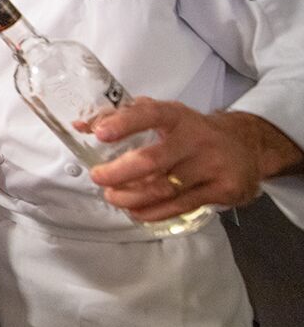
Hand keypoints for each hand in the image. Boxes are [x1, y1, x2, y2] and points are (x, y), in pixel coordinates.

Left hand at [88, 98, 294, 221]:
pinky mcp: (222, 189)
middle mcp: (196, 139)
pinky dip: (152, 212)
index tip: (100, 134)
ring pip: (163, 189)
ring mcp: (211, 165)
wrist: (245, 147)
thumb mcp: (162, 116)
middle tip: (98, 177)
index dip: (124, 124)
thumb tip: (80, 126)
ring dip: (131, 197)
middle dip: (118, 173)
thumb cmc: (190, 131)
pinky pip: (179, 206)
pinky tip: (136, 211)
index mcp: (177, 115)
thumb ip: (121, 118)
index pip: (150, 114)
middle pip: (152, 160)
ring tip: (113, 197)